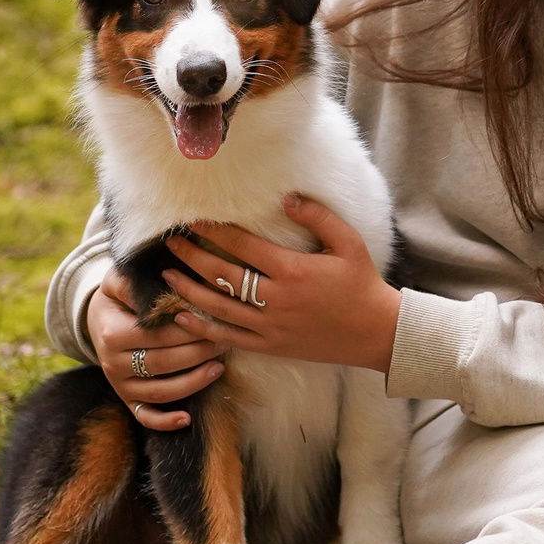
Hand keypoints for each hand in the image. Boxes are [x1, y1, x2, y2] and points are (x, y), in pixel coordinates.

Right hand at [88, 266, 225, 430]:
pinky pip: (145, 416)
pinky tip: (188, 418)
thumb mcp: (118, 280)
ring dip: (192, 383)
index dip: (187, 329)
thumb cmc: (118, 296)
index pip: (157, 336)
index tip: (213, 319)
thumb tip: (163, 284)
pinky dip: (165, 422)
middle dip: (198, 353)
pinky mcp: (127, 399)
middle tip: (225, 340)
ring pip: (160, 392)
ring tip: (219, 368)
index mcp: (112, 333)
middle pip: (163, 363)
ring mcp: (120, 385)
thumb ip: (134, 282)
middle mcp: (113, 363)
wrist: (97, 320)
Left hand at [163, 195, 402, 375]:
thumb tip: (286, 198)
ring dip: (189, 290)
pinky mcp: (271, 346)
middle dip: (191, 256)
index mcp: (292, 270)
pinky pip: (228, 337)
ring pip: (218, 308)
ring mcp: (271, 325)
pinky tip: (182, 317)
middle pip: (221, 274)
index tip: (193, 220)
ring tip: (168, 275)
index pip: (241, 246)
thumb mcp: (348, 242)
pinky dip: (203, 328)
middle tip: (171, 243)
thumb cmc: (362, 284)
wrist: (375, 332)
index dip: (213, 231)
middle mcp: (276, 298)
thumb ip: (317, 216)